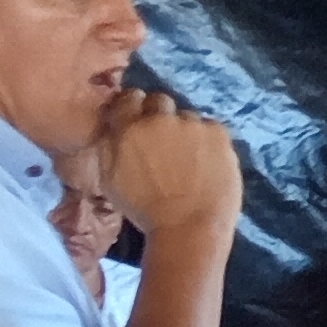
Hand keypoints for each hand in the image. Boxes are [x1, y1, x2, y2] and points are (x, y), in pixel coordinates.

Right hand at [94, 89, 241, 236]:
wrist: (189, 228)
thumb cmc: (145, 211)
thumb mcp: (111, 179)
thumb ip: (108, 145)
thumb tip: (112, 124)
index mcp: (128, 129)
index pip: (128, 98)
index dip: (134, 108)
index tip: (139, 120)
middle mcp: (159, 119)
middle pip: (159, 101)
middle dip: (159, 116)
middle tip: (164, 141)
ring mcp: (191, 124)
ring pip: (187, 116)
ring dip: (185, 130)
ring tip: (189, 158)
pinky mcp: (218, 132)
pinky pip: (210, 128)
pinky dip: (208, 141)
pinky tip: (207, 162)